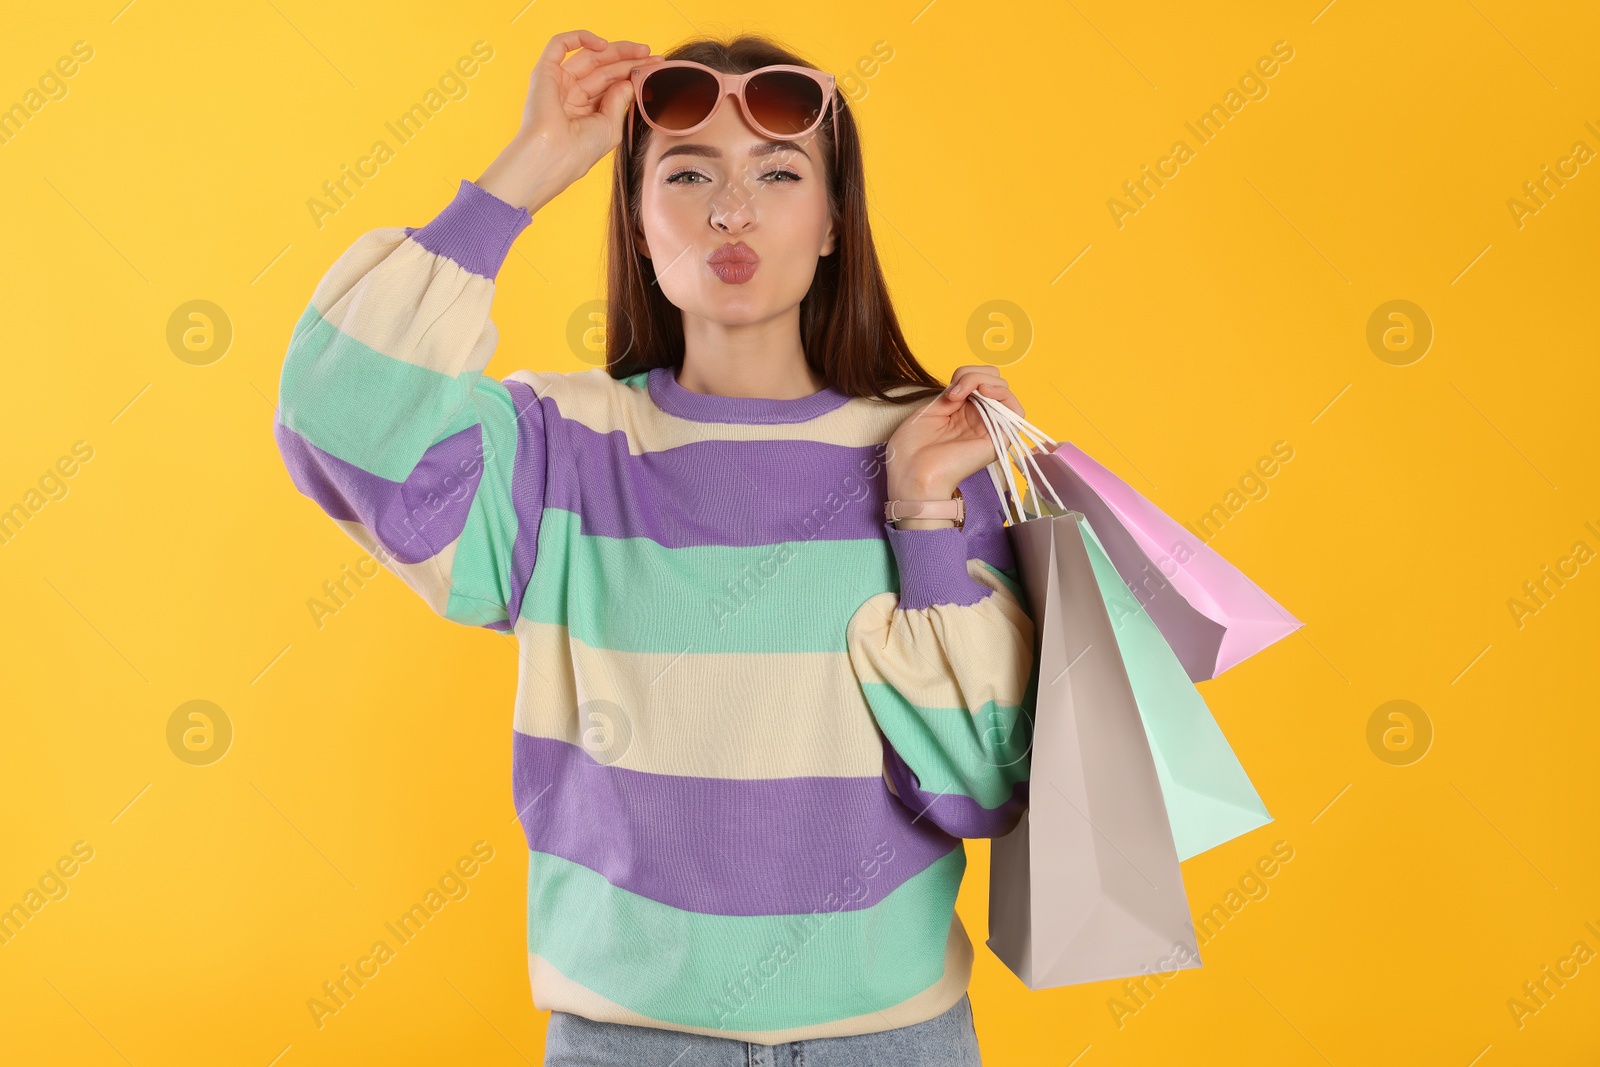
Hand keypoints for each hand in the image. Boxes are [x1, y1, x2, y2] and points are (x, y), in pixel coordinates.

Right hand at [476, 29, 655, 211]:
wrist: (553, 156)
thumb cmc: (580, 150)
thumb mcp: (610, 126)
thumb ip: (620, 101)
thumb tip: (630, 80)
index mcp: (586, 109)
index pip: (611, 84)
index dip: (633, 74)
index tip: (655, 70)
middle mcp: (572, 94)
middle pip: (603, 68)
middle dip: (629, 60)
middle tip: (653, 57)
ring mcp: (558, 82)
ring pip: (588, 56)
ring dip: (615, 50)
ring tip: (641, 52)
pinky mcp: (544, 72)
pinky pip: (559, 45)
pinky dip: (580, 38)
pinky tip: (603, 45)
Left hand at [885, 365, 1026, 504]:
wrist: (911, 474)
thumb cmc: (912, 449)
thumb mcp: (931, 410)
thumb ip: (954, 393)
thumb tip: (969, 383)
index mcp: (961, 413)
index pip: (978, 381)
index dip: (965, 375)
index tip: (947, 391)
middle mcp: (978, 419)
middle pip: (993, 381)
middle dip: (973, 375)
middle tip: (954, 393)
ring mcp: (989, 429)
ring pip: (1003, 389)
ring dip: (983, 380)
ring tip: (964, 392)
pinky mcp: (999, 439)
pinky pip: (1016, 411)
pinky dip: (1002, 393)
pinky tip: (984, 392)